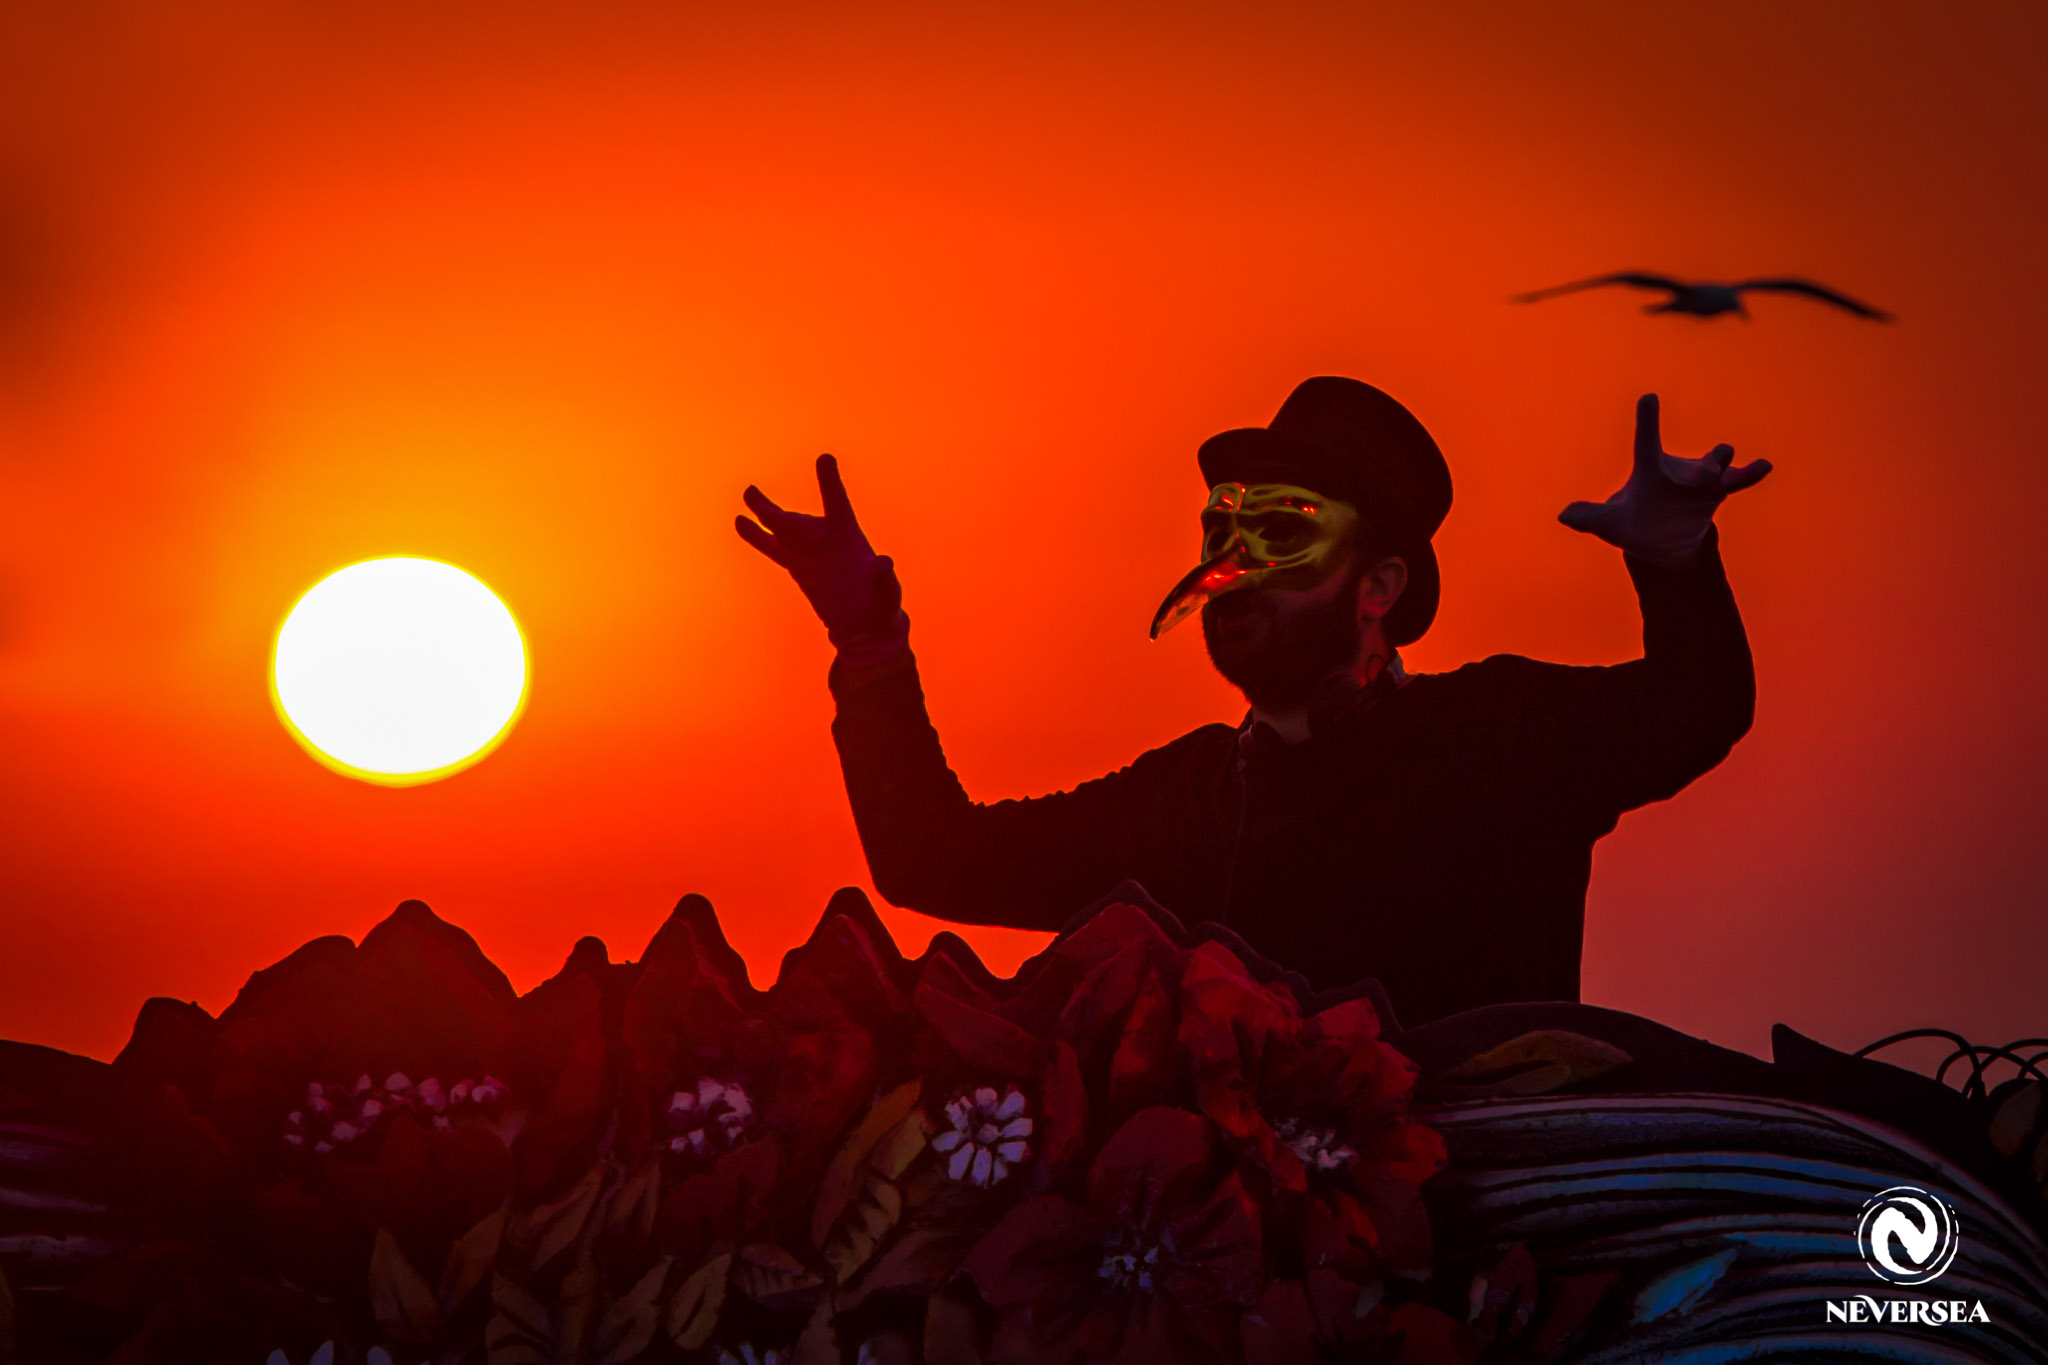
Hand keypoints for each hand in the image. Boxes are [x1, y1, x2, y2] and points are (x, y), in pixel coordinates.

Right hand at [736, 454, 910, 665]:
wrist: (865, 622)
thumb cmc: (881, 603)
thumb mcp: (887, 592)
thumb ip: (884, 577)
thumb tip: (884, 562)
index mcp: (849, 535)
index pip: (837, 503)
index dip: (830, 482)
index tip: (825, 458)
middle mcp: (825, 537)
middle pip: (798, 522)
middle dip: (780, 518)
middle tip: (756, 499)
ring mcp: (808, 550)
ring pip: (781, 527)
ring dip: (764, 512)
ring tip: (750, 493)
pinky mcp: (796, 565)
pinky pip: (772, 547)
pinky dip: (756, 536)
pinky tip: (740, 522)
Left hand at [1559, 393, 1770, 566]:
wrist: (1659, 541)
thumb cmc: (1630, 524)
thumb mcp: (1609, 524)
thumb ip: (1590, 518)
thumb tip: (1564, 516)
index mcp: (1649, 469)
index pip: (1646, 441)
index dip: (1647, 421)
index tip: (1649, 397)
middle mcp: (1678, 470)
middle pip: (1693, 461)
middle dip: (1705, 463)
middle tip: (1707, 471)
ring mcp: (1701, 480)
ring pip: (1717, 465)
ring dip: (1725, 464)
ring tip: (1733, 464)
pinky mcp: (1717, 492)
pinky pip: (1739, 480)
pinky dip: (1751, 472)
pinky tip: (1765, 464)